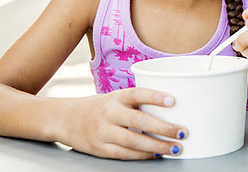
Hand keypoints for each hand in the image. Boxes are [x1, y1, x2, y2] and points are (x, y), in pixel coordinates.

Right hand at [61, 87, 186, 159]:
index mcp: (115, 97)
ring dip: (157, 146)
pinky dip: (143, 155)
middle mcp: (109, 113)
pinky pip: (125, 154)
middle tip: (182, 132)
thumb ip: (136, 103)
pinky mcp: (99, 148)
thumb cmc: (99, 107)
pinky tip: (157, 154)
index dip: (155, 96)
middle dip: (163, 128)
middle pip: (139, 120)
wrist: (65, 118)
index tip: (173, 100)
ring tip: (175, 148)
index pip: (137, 93)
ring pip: (134, 141)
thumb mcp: (115, 98)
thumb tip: (172, 111)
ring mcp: (103, 132)